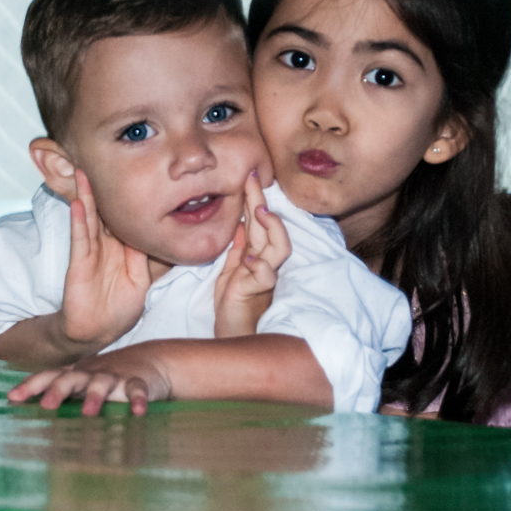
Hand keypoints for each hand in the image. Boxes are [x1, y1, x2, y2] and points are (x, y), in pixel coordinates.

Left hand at [6, 345, 171, 415]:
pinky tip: (138, 412)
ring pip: (101, 383)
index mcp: (75, 374)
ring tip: (89, 412)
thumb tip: (30, 423)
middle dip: (57, 391)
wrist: (153, 359)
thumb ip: (64, 397)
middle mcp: (91, 373)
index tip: (12, 397)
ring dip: (94, 396)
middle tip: (46, 406)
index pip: (49, 376)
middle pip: (71, 378)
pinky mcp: (138, 382)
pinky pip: (136, 390)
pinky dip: (138, 400)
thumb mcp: (85, 384)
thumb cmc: (110, 378)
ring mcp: (115, 376)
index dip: (31, 385)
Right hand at [58, 169, 150, 350]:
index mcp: (120, 247)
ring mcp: (90, 253)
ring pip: (88, 219)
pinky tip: (79, 203)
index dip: (122, 196)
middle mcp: (103, 245)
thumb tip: (158, 233)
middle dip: (98, 188)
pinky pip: (80, 239)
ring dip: (85, 196)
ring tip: (82, 173)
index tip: (125, 172)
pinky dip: (79, 221)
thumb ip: (144, 257)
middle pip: (101, 211)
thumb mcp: (140, 278)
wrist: (99, 332)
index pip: (120, 216)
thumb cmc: (120, 307)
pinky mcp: (79, 265)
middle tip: (94, 162)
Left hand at [213, 172, 290, 337]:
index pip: (258, 221)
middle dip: (262, 201)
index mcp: (257, 253)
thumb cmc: (233, 304)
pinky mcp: (258, 292)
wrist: (233, 333)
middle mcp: (266, 261)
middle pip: (270, 227)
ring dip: (271, 228)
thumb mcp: (231, 270)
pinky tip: (250, 258)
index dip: (255, 199)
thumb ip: (239, 248)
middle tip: (253, 179)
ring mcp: (265, 276)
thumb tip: (241, 223)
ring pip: (279, 247)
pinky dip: (260, 265)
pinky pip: (266, 276)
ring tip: (261, 212)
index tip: (248, 176)